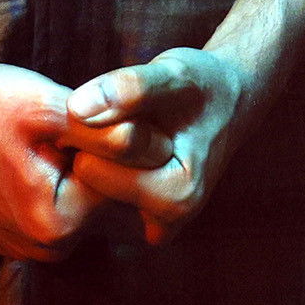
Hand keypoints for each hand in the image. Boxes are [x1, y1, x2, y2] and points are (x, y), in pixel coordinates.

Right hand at [0, 59, 106, 262]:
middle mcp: (44, 250)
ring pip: (80, 204)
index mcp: (57, 225)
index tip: (93, 118)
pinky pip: (54, 210)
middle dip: (96, 161)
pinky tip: (31, 153)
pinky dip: (54, 182)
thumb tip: (151, 144)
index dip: (118, 143)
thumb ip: (102, 131)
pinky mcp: (13, 237)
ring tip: (45, 137)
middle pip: (102, 199)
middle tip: (65, 124)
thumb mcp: (47, 108)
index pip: (120, 184)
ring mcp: (26, 248)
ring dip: (76, 170)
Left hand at [60, 46, 253, 245]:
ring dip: (95, 158)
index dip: (93, 128)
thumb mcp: (174, 73)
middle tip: (125, 119)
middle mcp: (164, 226)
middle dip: (92, 147)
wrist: (228, 105)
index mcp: (177, 197)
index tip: (118, 108)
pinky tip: (124, 153)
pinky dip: (101, 172)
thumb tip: (76, 108)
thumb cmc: (201, 86)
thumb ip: (130, 88)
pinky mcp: (139, 228)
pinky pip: (94, 201)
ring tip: (128, 132)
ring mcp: (150, 231)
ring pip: (86, 194)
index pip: (89, 167)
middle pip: (86, 186)